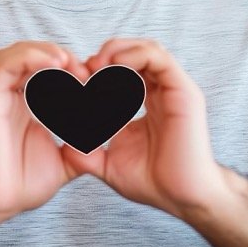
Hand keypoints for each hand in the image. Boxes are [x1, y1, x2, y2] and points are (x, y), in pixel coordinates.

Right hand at [0, 41, 90, 228]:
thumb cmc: (18, 185)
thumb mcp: (63, 162)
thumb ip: (82, 148)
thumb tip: (105, 140)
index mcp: (21, 102)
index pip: (45, 68)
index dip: (71, 68)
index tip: (95, 83)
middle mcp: (4, 93)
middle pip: (34, 55)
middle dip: (64, 58)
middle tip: (88, 74)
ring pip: (19, 52)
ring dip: (49, 52)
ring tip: (72, 65)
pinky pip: (6, 64)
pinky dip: (32, 57)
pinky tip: (55, 64)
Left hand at [61, 38, 228, 219]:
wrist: (183, 198)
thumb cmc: (154, 183)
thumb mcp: (110, 165)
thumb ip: (88, 154)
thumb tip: (63, 148)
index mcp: (147, 102)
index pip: (124, 69)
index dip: (98, 70)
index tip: (77, 84)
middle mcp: (162, 91)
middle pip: (135, 51)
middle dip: (106, 54)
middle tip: (84, 70)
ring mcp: (174, 89)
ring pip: (147, 48)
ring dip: (118, 50)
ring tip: (97, 66)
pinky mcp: (183, 91)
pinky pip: (158, 58)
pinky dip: (134, 56)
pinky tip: (114, 69)